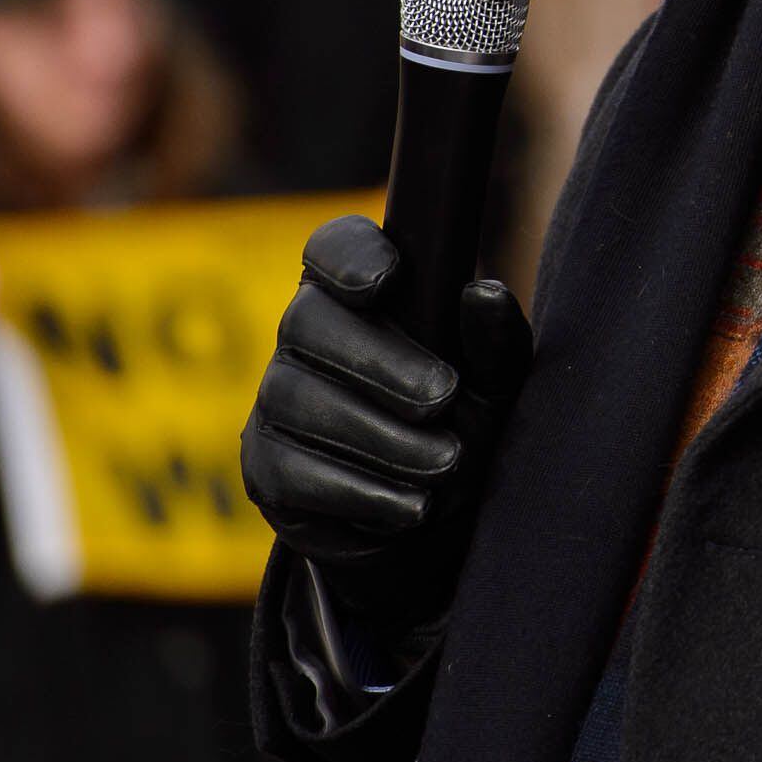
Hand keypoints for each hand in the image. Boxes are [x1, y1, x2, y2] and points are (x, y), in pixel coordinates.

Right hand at [239, 216, 531, 638]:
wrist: (437, 515)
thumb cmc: (462, 424)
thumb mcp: (494, 386)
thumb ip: (495, 343)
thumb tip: (484, 292)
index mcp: (359, 293)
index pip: (332, 246)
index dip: (348, 257)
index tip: (386, 279)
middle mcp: (304, 336)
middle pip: (307, 321)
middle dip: (379, 361)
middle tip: (442, 397)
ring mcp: (275, 401)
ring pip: (299, 400)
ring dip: (381, 436)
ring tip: (444, 461)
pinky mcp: (266, 469)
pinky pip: (293, 472)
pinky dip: (359, 489)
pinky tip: (412, 504)